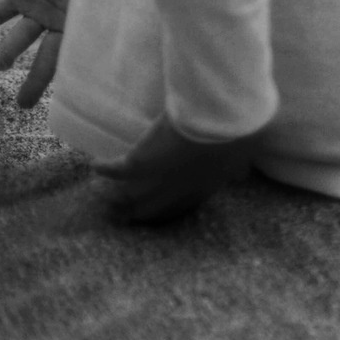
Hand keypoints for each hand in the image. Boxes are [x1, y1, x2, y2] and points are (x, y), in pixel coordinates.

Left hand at [0, 0, 80, 108]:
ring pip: (19, 36)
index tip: (72, 98)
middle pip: (46, 56)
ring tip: (0, 63)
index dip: (73, 74)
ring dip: (8, 51)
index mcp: (84, 20)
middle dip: (35, 81)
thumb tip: (153, 18)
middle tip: (23, 104)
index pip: (76, 52)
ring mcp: (36, 7)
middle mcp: (59, 20)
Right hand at [95, 117, 257, 224]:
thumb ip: (238, 167)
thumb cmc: (240, 133)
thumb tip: (243, 173)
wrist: (220, 120)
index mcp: (204, 189)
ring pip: (130, 198)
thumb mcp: (244, 154)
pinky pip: (115, 170)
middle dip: (139, 215)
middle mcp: (177, 192)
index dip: (170, 212)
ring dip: (118, 202)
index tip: (161, 213)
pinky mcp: (138, 164)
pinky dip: (104, 168)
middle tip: (126, 218)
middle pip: (153, 211)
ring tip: (107, 204)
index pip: (183, 207)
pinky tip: (96, 165)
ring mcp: (156, 180)